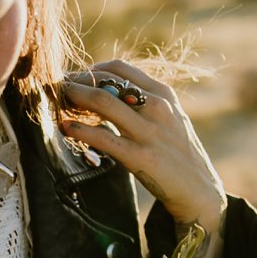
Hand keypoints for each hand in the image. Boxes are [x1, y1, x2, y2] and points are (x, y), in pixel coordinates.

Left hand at [56, 59, 228, 246]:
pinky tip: (66, 128)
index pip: (118, 68)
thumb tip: (103, 91)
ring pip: (101, 102)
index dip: (90, 70)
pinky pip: (103, 137)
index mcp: (163, 93)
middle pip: (106, 81)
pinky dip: (79, 130)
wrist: (199, 190)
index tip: (74, 79)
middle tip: (57, 90)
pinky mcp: (140, 157)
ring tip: (57, 102)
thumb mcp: (167, 118)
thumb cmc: (176, 152)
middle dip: (76, 82)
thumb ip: (141, 102)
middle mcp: (157, 107)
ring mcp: (149, 131)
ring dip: (73, 98)